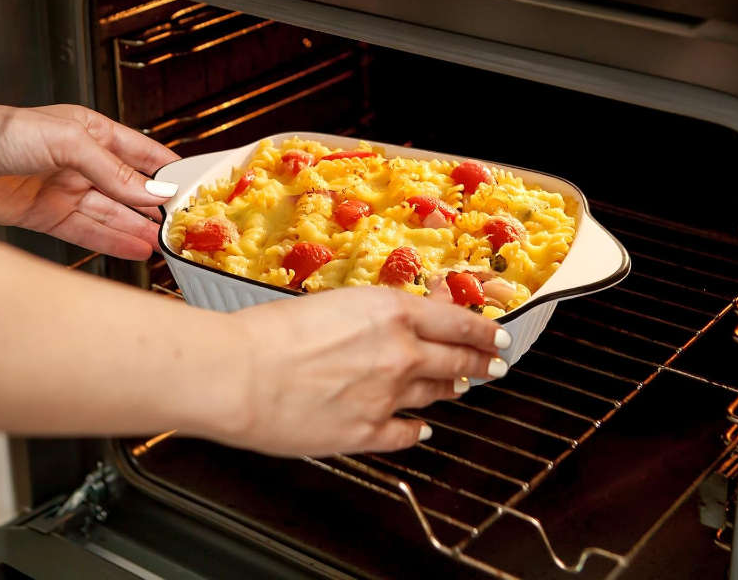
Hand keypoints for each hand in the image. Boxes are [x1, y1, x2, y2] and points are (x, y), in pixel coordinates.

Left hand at [0, 102, 179, 257]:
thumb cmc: (0, 131)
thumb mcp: (69, 142)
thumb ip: (114, 171)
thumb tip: (151, 193)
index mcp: (93, 132)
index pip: (142, 153)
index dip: (168, 170)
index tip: (192, 187)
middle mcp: (83, 163)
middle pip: (131, 189)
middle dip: (156, 207)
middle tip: (181, 224)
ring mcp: (68, 191)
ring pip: (114, 215)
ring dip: (139, 229)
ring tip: (164, 243)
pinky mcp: (50, 217)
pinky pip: (90, 232)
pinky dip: (114, 242)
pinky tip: (136, 248)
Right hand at [196, 287, 510, 456]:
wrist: (240, 372)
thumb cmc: (272, 331)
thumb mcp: (335, 302)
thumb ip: (376, 313)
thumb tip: (400, 318)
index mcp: (392, 314)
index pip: (458, 323)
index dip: (484, 331)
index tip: (498, 336)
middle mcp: (400, 354)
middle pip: (457, 361)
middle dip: (481, 363)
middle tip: (493, 365)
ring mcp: (388, 397)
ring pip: (435, 394)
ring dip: (450, 390)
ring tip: (457, 388)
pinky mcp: (368, 433)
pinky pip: (406, 434)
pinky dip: (417, 431)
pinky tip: (420, 430)